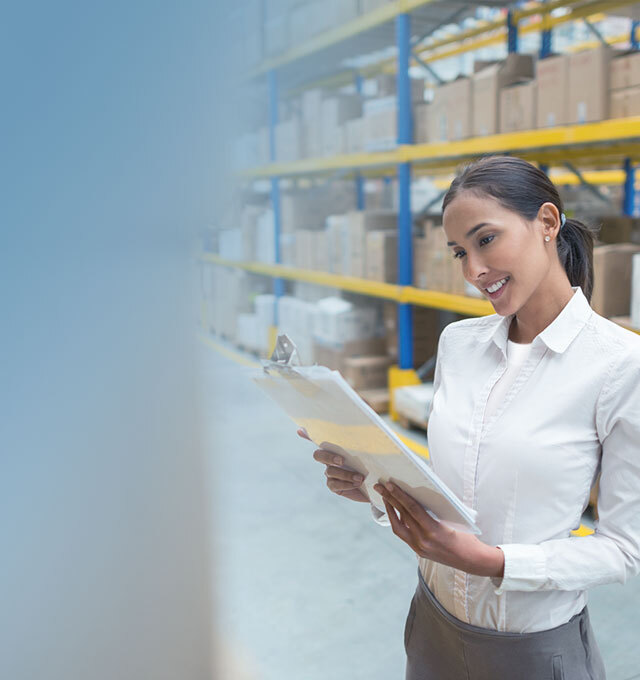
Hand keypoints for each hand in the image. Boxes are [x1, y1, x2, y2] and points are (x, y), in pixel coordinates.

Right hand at [297, 428, 367, 502]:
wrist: (377, 484)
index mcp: (337, 447)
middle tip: (342, 461)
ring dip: (345, 474)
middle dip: (328, 456)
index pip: (318, 438)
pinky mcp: (334, 486)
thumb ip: (366, 442)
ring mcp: (330, 473)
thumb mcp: (372, 451)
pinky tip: (357, 484)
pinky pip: (334, 484)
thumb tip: (372, 430)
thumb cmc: (373, 463)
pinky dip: (346, 484)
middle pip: (319, 455)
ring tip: (360, 477)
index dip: (307, 434)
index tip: (300, 430)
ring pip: (330, 471)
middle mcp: (329, 459)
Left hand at [373, 481, 503, 577]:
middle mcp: (423, 540)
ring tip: (384, 497)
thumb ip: (435, 509)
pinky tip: (395, 511)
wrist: (472, 560)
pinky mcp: (418, 551)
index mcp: (433, 530)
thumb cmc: (467, 536)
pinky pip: (403, 534)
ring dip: (390, 510)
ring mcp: (419, 547)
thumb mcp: (453, 519)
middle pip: (402, 515)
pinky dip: (398, 521)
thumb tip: (419, 492)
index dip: (399, 495)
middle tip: (379, 486)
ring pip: (398, 526)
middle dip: (389, 499)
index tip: (389, 485)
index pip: (412, 509)